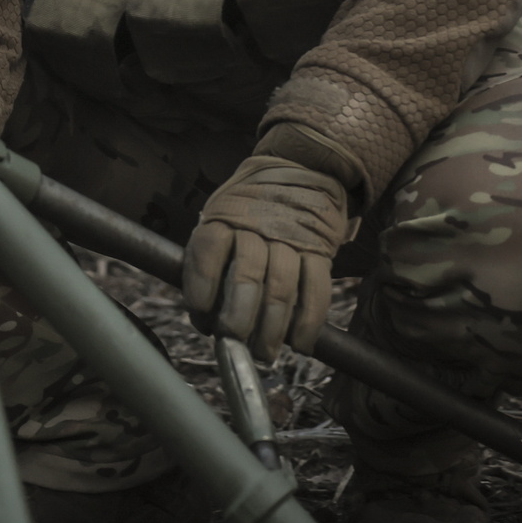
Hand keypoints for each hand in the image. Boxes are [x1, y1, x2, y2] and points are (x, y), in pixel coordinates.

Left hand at [182, 156, 347, 358]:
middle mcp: (257, 226)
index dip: (201, 287)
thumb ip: (212, 256)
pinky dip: (308, 322)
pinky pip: (317, 290)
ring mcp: (292, 238)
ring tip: (264, 353)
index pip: (207, 251)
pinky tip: (299, 344)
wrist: (302, 169)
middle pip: (246, 276)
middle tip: (233, 343)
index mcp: (225, 216)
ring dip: (272, 329)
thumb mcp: (221, 214)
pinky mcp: (321, 251)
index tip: (200, 316)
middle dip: (238, 318)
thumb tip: (204, 316)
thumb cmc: (249, 207)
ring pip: (281, 289)